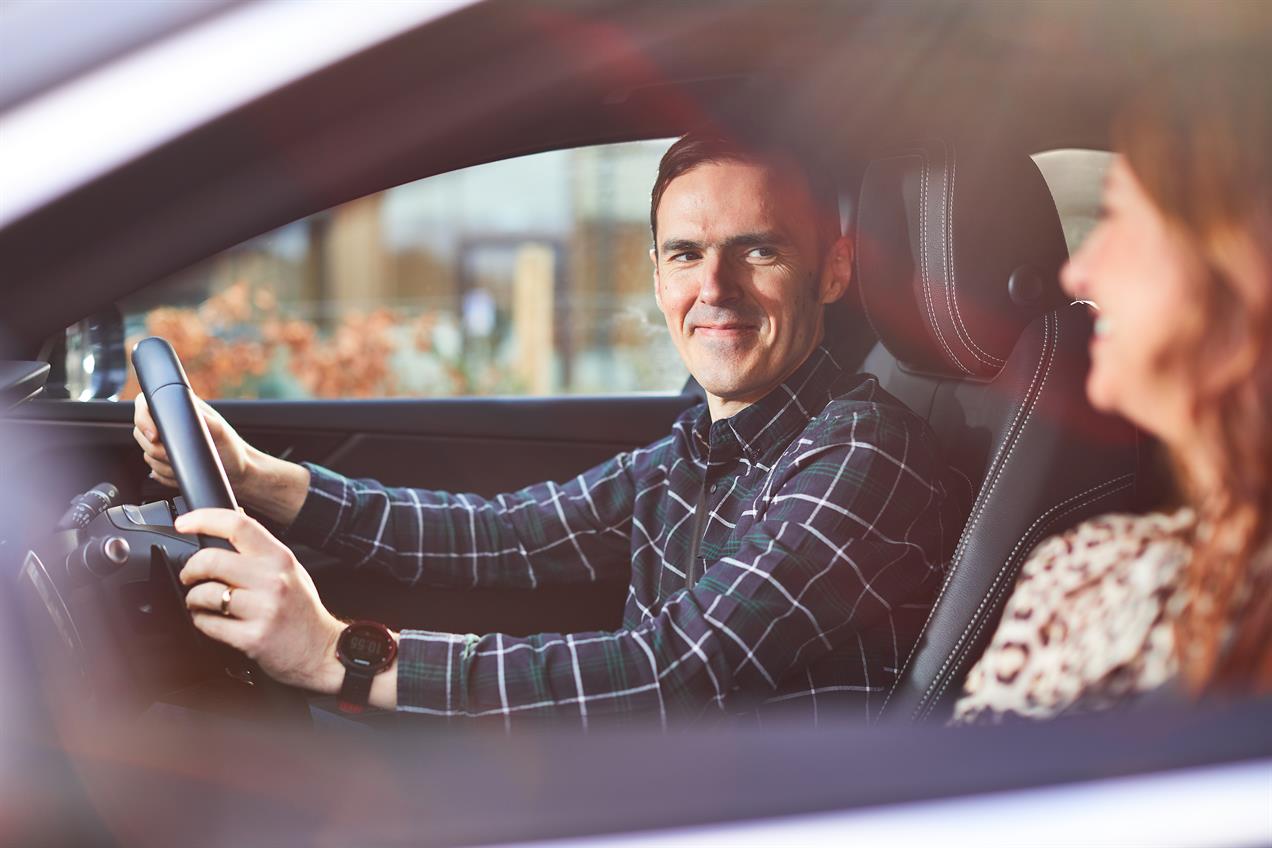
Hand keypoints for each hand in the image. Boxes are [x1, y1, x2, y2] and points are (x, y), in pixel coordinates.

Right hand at [134, 393, 250, 489]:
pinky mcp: (166, 463)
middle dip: (157, 448)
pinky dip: (167, 475)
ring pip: (147, 454)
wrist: (237, 475)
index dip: (143, 419)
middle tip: (176, 454)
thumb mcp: (221, 431)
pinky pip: (154, 470)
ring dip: (164, 463)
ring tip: (187, 462)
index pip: (145, 404)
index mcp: (180, 409)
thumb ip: (203, 420)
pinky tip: (184, 472)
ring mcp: (166, 445)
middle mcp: (170, 425)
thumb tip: (186, 411)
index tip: (155, 436)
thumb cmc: (233, 450)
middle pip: (140, 433)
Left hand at [175, 508, 344, 692]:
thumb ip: (262, 549)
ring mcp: (263, 610)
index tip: (184, 524)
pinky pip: (209, 624)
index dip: (203, 519)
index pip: (238, 525)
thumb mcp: (290, 570)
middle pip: (211, 560)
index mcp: (280, 558)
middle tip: (190, 576)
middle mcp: (273, 580)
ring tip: (202, 603)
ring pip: (205, 594)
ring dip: (194, 599)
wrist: (321, 650)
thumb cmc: (302, 610)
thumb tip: (233, 522)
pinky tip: (213, 621)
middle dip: (190, 569)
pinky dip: (202, 622)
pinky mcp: (252, 637)